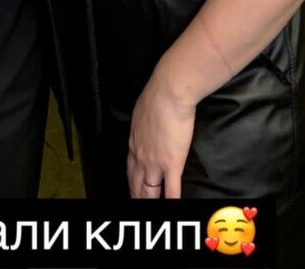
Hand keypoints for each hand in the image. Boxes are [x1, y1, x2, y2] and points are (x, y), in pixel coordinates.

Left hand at [126, 70, 195, 199]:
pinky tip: (173, 209)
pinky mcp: (171, 163)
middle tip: (137, 205)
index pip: (130, 168)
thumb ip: (143, 123)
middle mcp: (140, 156)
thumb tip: (145, 124)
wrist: (168, 93)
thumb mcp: (142, 110)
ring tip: (150, 212)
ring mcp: (155, 162)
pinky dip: (172, 202)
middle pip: (136, 184)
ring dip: (150, 202)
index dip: (132, 182)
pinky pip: (171, 190)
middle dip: (137, 197)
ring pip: (149, 191)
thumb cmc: (157, 96)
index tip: (133, 189)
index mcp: (134, 142)